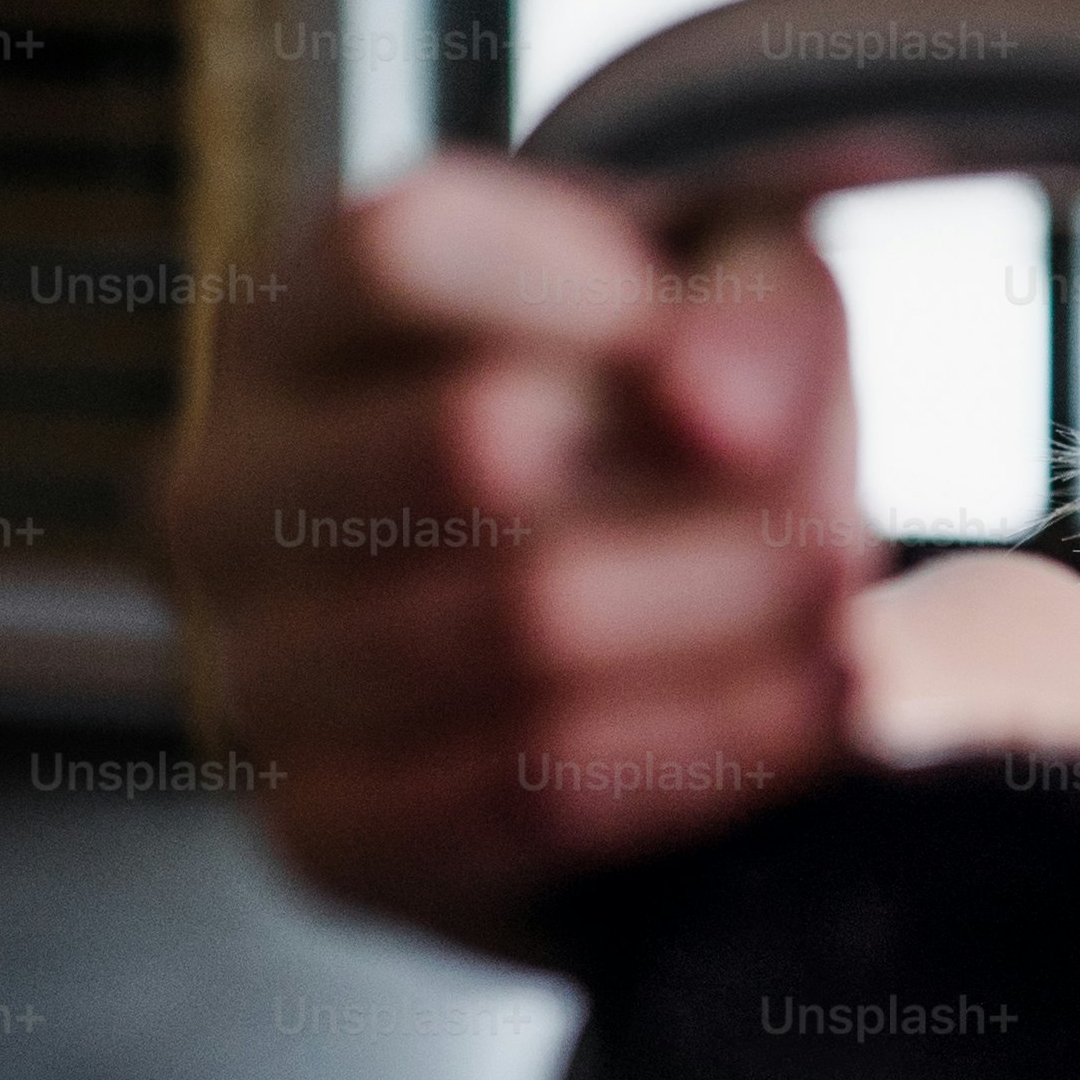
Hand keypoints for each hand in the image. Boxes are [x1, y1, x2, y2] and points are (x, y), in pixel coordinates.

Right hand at [161, 154, 877, 959]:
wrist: (634, 616)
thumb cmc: (671, 408)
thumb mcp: (738, 300)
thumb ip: (746, 311)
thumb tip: (714, 408)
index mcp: (293, 311)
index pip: (399, 251)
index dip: (596, 291)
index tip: (745, 348)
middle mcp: (227, 484)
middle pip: (465, 444)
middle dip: (701, 489)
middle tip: (841, 528)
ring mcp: (253, 666)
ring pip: (512, 630)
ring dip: (727, 624)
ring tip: (852, 623)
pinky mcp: (320, 828)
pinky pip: (524, 794)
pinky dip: (702, 753)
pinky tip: (814, 719)